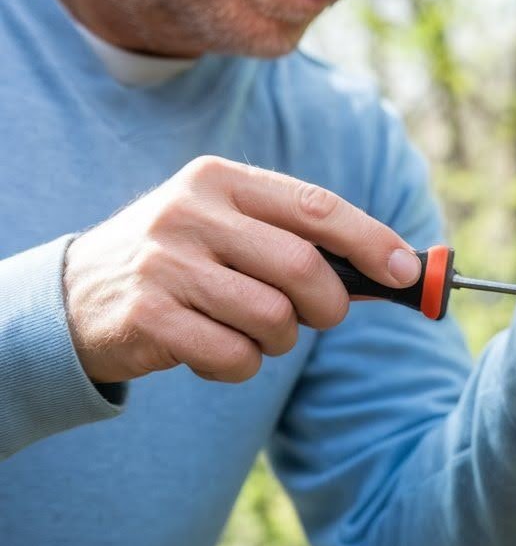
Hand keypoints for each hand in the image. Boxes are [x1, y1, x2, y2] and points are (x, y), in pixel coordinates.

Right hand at [63, 155, 420, 383]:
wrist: (77, 297)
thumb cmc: (185, 263)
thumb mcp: (232, 230)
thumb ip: (302, 241)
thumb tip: (398, 270)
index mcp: (221, 180)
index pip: (315, 205)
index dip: (371, 240)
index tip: (408, 272)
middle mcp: (189, 212)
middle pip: (302, 267)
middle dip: (328, 305)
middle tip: (319, 317)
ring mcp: (164, 263)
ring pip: (273, 318)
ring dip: (280, 341)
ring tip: (253, 332)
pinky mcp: (147, 317)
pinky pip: (234, 356)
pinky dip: (240, 365)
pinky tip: (213, 349)